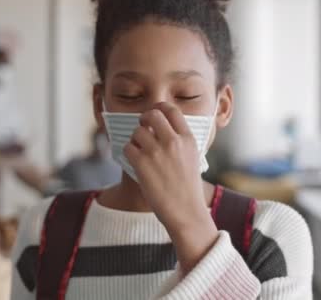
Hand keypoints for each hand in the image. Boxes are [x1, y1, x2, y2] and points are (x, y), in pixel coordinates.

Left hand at [124, 102, 217, 272]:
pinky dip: (129, 153)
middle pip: (152, 114)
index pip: (171, 110)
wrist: (185, 212)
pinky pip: (128, 147)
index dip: (159, 109)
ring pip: (137, 131)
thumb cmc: (187, 187)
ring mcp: (157, 152)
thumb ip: (180, 140)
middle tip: (142, 128)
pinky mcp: (142, 163)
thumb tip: (161, 126)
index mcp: (188, 139)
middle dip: (144, 119)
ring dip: (135, 140)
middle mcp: (173, 142)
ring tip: (141, 152)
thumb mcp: (193, 157)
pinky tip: (136, 162)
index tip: (154, 114)